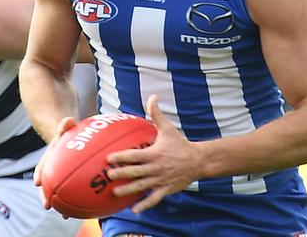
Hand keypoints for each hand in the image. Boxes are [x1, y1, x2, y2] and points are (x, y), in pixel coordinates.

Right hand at [34, 116, 77, 209]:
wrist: (71, 137)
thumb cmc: (69, 133)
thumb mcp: (66, 128)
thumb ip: (66, 125)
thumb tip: (68, 120)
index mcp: (50, 157)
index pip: (43, 165)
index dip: (40, 174)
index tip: (37, 182)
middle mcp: (53, 169)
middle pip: (48, 184)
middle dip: (46, 195)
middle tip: (46, 205)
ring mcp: (61, 175)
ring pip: (60, 192)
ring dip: (61, 204)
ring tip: (64, 215)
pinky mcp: (71, 180)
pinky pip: (74, 192)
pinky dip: (77, 201)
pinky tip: (85, 211)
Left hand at [105, 95, 199, 212]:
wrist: (198, 160)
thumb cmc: (179, 143)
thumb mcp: (167, 128)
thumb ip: (156, 114)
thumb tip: (152, 96)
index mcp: (154, 153)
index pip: (134, 156)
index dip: (121, 157)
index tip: (108, 159)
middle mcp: (156, 168)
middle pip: (135, 172)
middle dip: (121, 174)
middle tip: (108, 176)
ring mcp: (161, 180)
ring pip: (142, 187)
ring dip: (128, 190)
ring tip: (115, 193)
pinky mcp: (166, 189)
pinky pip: (154, 199)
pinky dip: (144, 204)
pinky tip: (134, 210)